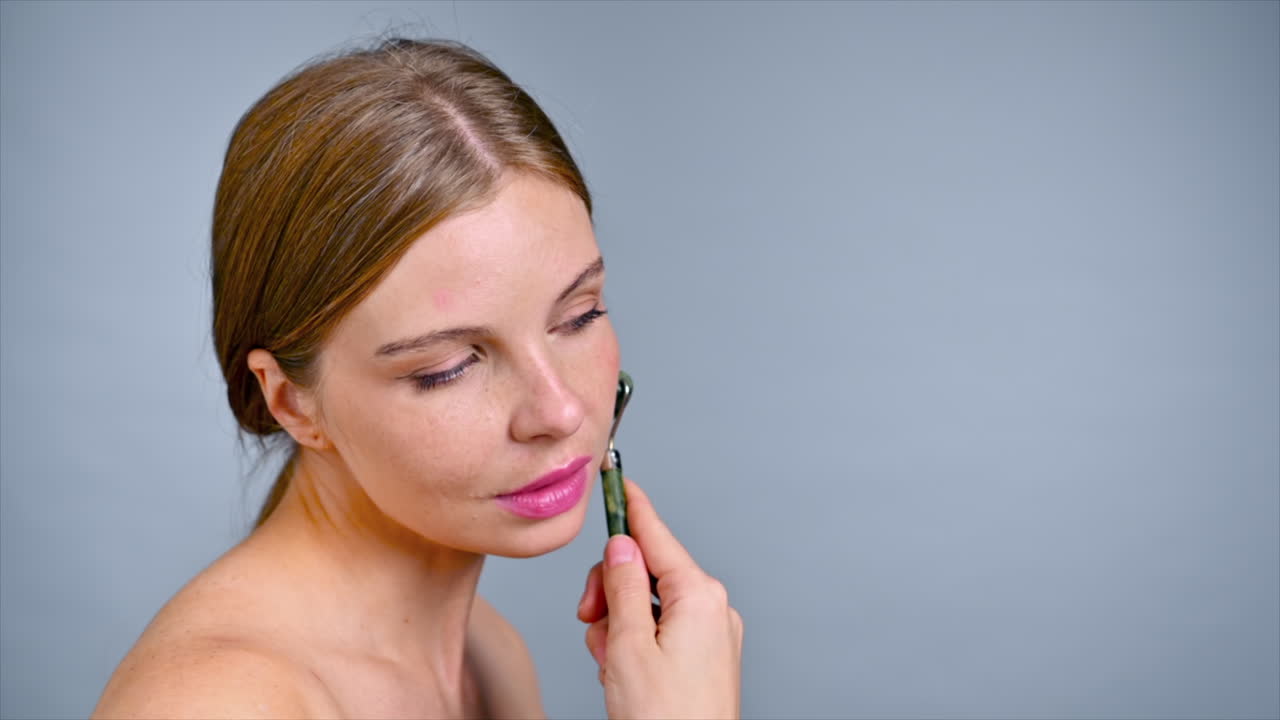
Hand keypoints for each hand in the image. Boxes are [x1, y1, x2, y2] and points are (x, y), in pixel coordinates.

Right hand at [577, 478, 742, 718]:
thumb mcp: (629, 646)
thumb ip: (622, 589)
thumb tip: (620, 548)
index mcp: (699, 596)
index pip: (657, 536)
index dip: (632, 508)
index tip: (618, 479)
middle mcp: (713, 609)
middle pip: (648, 572)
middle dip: (611, 593)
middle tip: (590, 621)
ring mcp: (712, 635)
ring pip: (648, 606)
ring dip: (618, 627)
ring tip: (612, 665)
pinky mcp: (706, 659)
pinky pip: (660, 632)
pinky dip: (634, 644)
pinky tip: (623, 674)